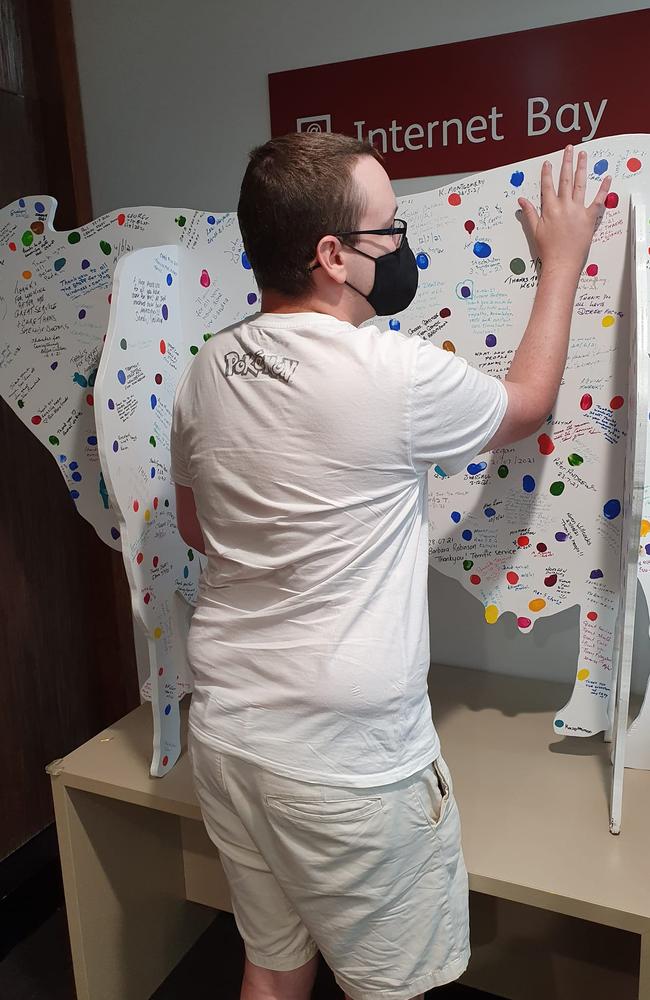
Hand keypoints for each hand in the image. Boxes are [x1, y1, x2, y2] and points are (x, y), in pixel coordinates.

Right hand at [518, 146, 610, 274]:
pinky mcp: (590, 217)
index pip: (547, 186)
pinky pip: (599, 200)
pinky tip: (607, 178)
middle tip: (568, 149)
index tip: (548, 163)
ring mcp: (578, 210)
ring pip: (580, 184)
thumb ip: (528, 213)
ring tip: (583, 155)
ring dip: (581, 168)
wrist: (562, 263)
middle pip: (565, 179)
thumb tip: (521, 200)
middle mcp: (564, 206)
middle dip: (566, 162)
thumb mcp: (535, 230)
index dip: (547, 173)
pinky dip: (604, 189)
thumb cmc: (548, 249)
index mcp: (550, 209)